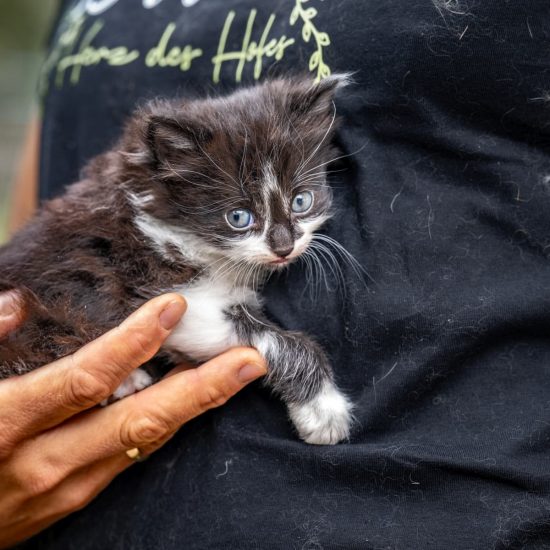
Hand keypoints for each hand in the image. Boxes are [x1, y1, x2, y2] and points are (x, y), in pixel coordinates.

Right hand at [0, 292, 265, 547]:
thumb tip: (17, 305)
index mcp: (5, 426)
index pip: (86, 379)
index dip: (133, 342)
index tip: (172, 307)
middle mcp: (46, 463)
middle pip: (139, 421)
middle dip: (201, 389)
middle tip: (249, 360)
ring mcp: (65, 489)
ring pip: (145, 442)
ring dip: (195, 407)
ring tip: (236, 374)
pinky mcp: (74, 500)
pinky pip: (131, 456)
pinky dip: (166, 425)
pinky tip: (191, 401)